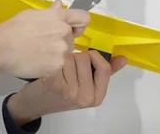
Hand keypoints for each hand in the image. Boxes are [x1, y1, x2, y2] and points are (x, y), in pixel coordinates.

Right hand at [0, 0, 89, 77]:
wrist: (0, 48)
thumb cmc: (13, 28)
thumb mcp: (32, 14)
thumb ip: (50, 12)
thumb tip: (60, 5)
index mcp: (59, 17)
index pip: (83, 18)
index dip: (78, 24)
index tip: (72, 29)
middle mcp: (64, 32)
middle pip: (71, 37)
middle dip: (60, 40)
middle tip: (42, 43)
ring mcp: (62, 50)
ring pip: (65, 52)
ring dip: (55, 53)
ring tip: (37, 53)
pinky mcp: (57, 66)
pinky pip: (58, 64)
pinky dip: (49, 64)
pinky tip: (35, 61)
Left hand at [6, 51, 126, 124]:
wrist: (36, 103)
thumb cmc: (62, 92)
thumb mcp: (86, 85)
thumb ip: (105, 72)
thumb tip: (122, 59)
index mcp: (97, 96)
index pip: (104, 67)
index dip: (94, 57)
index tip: (85, 59)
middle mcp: (85, 96)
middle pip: (85, 57)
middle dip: (75, 57)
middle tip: (67, 69)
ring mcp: (69, 91)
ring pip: (70, 56)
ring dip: (63, 58)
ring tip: (58, 70)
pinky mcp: (54, 83)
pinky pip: (58, 60)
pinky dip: (52, 61)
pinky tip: (49, 70)